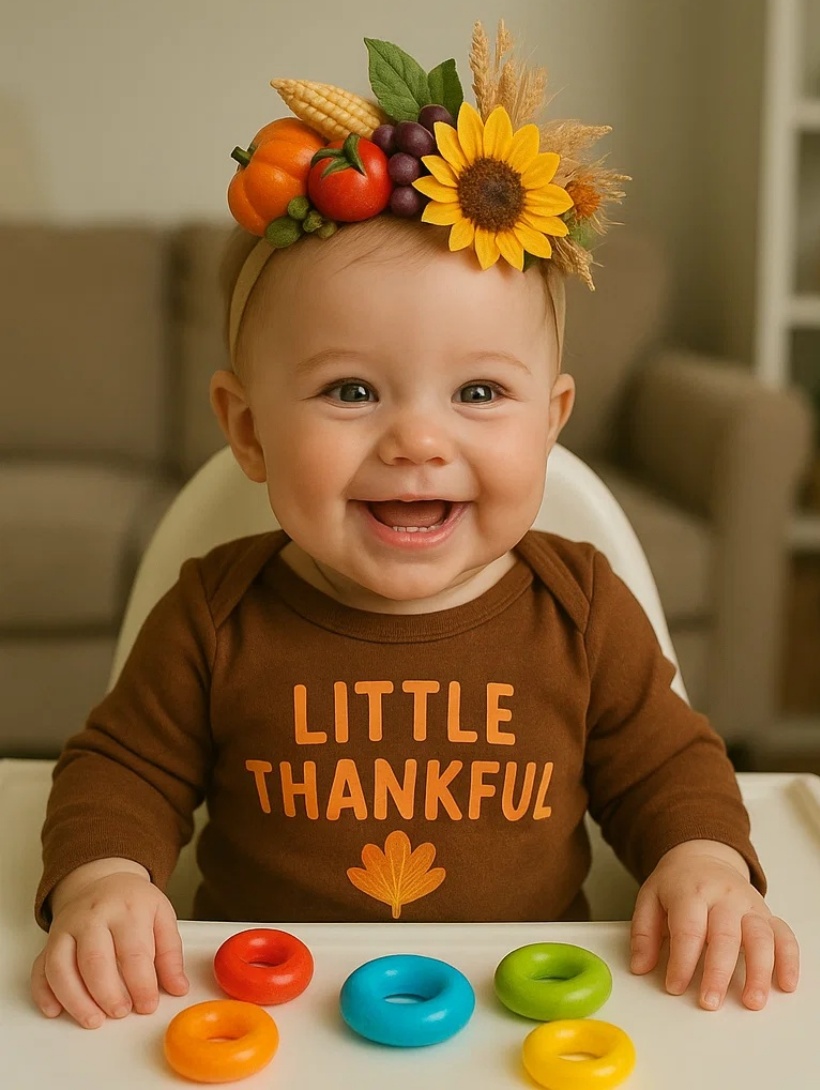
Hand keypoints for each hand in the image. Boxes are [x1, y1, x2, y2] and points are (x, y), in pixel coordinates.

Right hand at [31, 858, 188, 1028]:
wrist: (102, 880)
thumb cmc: (134, 904)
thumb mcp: (162, 917)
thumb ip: (170, 954)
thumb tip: (179, 988)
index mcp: (127, 909)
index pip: (134, 952)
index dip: (141, 984)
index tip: (148, 1006)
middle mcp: (92, 917)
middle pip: (95, 960)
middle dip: (108, 994)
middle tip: (121, 1013)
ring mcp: (66, 928)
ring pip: (61, 967)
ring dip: (75, 999)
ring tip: (94, 1020)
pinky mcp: (49, 941)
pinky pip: (40, 968)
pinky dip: (43, 993)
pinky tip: (55, 1011)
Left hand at [630, 839, 799, 1010]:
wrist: (702, 857)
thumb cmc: (677, 884)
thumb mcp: (650, 898)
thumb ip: (643, 933)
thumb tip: (640, 966)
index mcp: (690, 890)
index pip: (688, 928)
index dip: (682, 960)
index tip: (675, 986)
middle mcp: (723, 896)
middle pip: (725, 935)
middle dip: (718, 972)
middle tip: (709, 1002)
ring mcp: (748, 905)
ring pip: (760, 936)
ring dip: (758, 971)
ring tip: (751, 1001)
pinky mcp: (766, 914)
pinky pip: (784, 935)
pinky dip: (788, 960)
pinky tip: (784, 984)